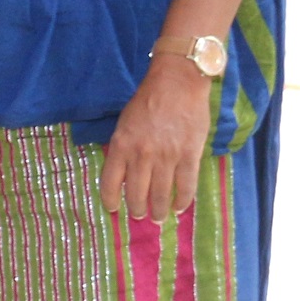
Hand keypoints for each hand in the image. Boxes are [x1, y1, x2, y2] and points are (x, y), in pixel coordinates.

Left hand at [100, 56, 213, 224]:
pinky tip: (180, 207)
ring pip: (160, 195)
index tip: (114, 209)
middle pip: (136, 194)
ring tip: (158, 217)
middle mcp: (141, 155)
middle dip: (137, 209)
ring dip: (158, 210)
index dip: (111, 200)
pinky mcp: (189, 156)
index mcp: (121, 146)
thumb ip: (122, 148)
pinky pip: (185, 186)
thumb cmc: (148, 100)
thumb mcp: (124, 123)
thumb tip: (123, 173)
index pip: (110, 183)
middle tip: (140, 215)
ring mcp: (166, 157)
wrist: (177, 83)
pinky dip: (182, 200)